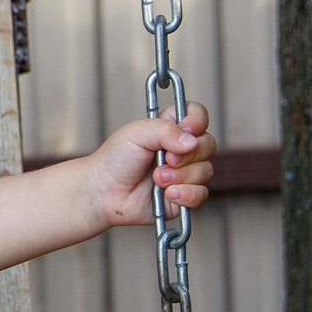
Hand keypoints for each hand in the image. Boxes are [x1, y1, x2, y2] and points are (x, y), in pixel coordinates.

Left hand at [90, 102, 217, 226]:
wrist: (104, 192)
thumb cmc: (115, 159)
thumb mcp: (136, 133)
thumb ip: (164, 130)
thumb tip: (191, 141)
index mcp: (172, 128)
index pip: (198, 115)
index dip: (197, 121)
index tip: (185, 129)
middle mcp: (182, 150)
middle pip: (208, 144)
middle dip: (187, 155)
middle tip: (164, 160)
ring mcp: (185, 173)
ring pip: (205, 171)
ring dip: (180, 176)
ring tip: (156, 179)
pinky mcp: (184, 196)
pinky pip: (201, 195)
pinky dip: (186, 195)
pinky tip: (168, 194)